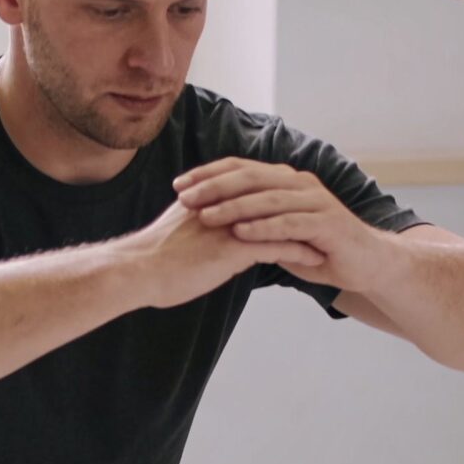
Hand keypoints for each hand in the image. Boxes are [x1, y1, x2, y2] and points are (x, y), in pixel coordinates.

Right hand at [123, 191, 323, 309]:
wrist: (137, 271)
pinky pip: (278, 246)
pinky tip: (316, 260)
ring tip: (326, 241)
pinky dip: (300, 251)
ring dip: (306, 231)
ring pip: (280, 221)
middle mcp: (223, 206)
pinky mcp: (236, 247)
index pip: (250, 192)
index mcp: (208, 199)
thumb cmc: (150, 261)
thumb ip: (193, 225)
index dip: (273, 201)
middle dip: (297, 210)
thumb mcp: (176, 233)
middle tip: (318, 219)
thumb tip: (202, 231)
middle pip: (271, 201)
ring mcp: (232, 224)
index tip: (293, 209)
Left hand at [173, 157, 391, 290]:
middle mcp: (299, 183)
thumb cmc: (319, 248)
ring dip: (233, 206)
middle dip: (213, 186)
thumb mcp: (278, 233)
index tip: (178, 185)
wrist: (365, 263)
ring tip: (205, 215)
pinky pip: (288, 222)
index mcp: (285, 180)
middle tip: (184, 197)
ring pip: (266, 199)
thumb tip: (214, 220)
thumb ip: (252, 222)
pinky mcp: (326, 222)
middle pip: (249, 177)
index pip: (241, 168)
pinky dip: (262, 227)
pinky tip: (238, 232)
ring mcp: (315, 200)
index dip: (208, 174)